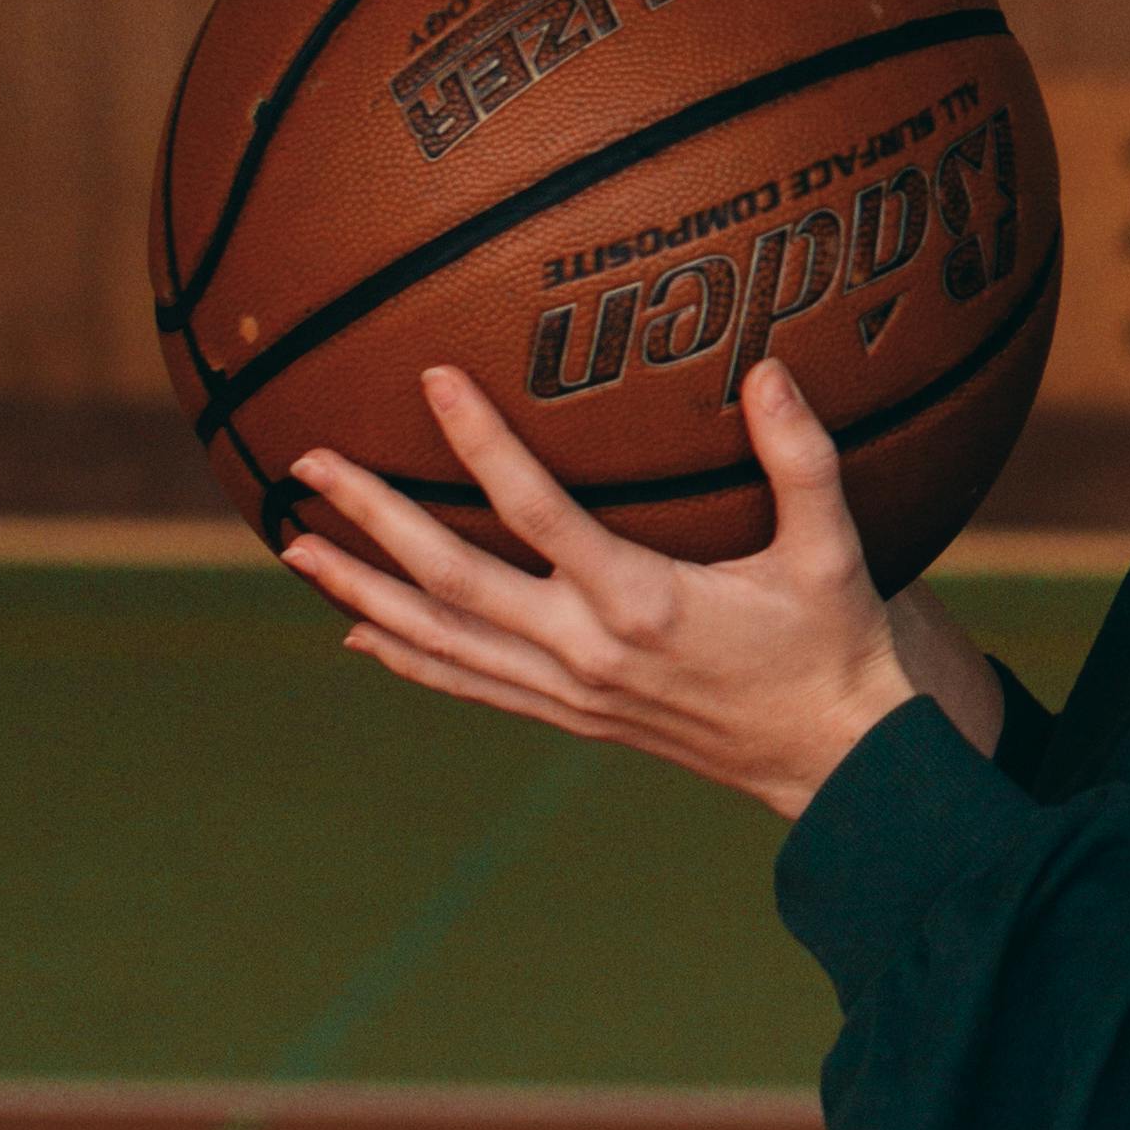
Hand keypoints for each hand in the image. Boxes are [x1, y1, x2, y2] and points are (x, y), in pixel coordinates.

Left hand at [285, 362, 920, 819]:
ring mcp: (570, 691)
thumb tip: (767, 369)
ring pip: (441, 639)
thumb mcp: (833, 550)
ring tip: (295, 546)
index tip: (430, 380)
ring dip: (363, 592)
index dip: (480, 442)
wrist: (834, 760)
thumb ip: (801, 458)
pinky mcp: (572, 716)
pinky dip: (408, 656)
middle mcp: (587, 651)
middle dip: (373, 519)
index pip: (536, 511)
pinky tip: (359, 632)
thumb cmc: (834, 644)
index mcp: (641, 601)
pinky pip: (469, 683)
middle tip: (308, 465)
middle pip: (452, 579)